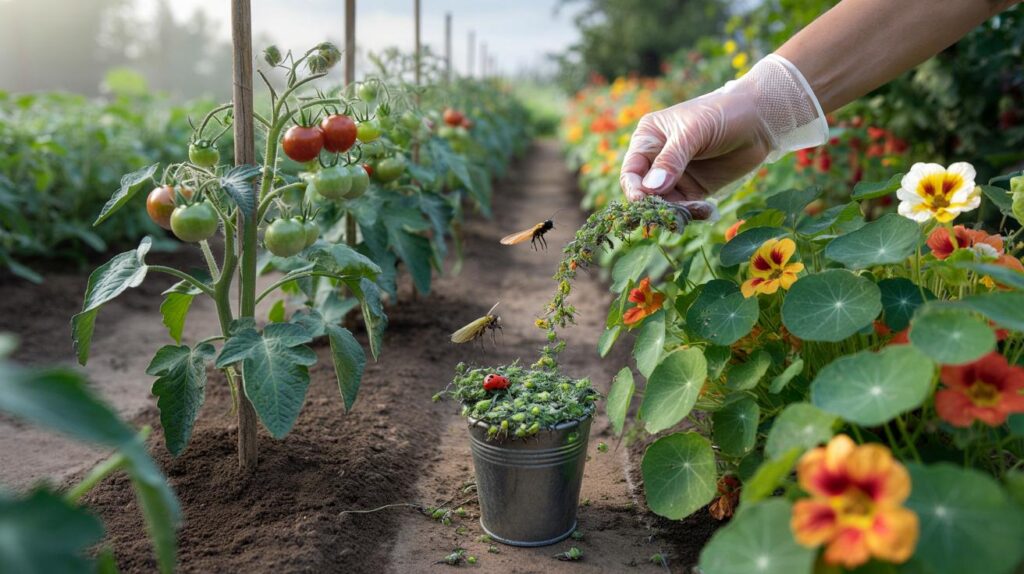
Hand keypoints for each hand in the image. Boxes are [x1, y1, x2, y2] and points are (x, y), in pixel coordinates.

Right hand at [620, 55, 827, 217]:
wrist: (760, 119)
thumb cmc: (722, 114)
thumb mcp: (693, 132)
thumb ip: (672, 159)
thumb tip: (651, 189)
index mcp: (649, 139)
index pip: (632, 171)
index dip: (634, 188)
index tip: (645, 200)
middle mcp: (658, 160)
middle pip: (646, 193)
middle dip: (658, 205)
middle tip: (674, 213)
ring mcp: (676, 177)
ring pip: (666, 204)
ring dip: (678, 212)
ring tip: (699, 210)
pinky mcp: (695, 190)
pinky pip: (686, 209)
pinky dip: (693, 214)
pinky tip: (707, 211)